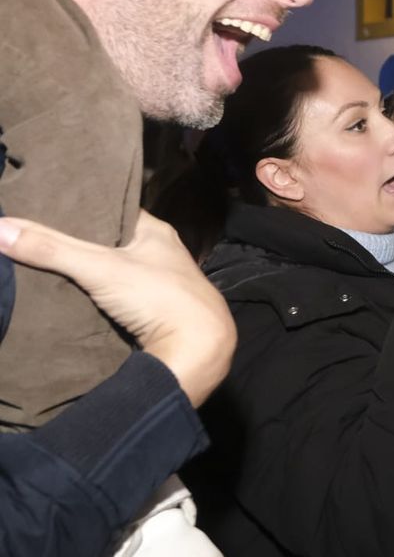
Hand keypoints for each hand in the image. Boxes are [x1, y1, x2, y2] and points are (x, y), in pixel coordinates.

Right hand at [0, 212, 235, 406]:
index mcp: (156, 232)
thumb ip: (51, 250)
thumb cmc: (158, 298)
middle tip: (34, 235)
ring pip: (111, 270)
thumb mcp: (100, 267)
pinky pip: (114, 296)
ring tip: (42, 260)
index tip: (45, 205)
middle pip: (108, 242)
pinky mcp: (152, 312)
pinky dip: (93, 294)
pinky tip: (68, 294)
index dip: (81, 208)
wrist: (197, 351)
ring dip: (84, 270)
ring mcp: (157, 284)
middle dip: (76, 242)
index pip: (112, 209)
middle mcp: (160, 254)